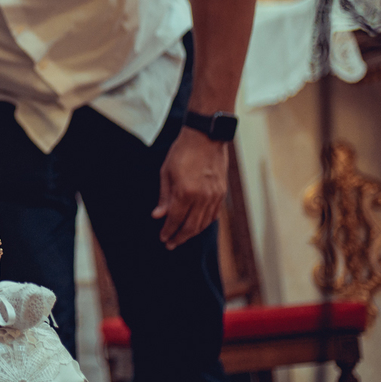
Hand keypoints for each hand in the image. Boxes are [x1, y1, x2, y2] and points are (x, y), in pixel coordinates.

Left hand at [151, 126, 227, 249]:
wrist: (206, 137)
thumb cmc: (182, 152)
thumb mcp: (166, 172)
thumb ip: (164, 196)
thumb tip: (158, 215)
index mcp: (185, 192)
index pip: (175, 219)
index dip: (168, 231)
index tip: (163, 238)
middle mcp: (202, 197)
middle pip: (190, 226)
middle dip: (179, 237)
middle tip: (170, 244)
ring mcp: (214, 196)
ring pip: (203, 223)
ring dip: (191, 233)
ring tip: (181, 237)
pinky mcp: (222, 193)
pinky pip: (213, 215)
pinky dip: (204, 224)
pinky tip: (197, 226)